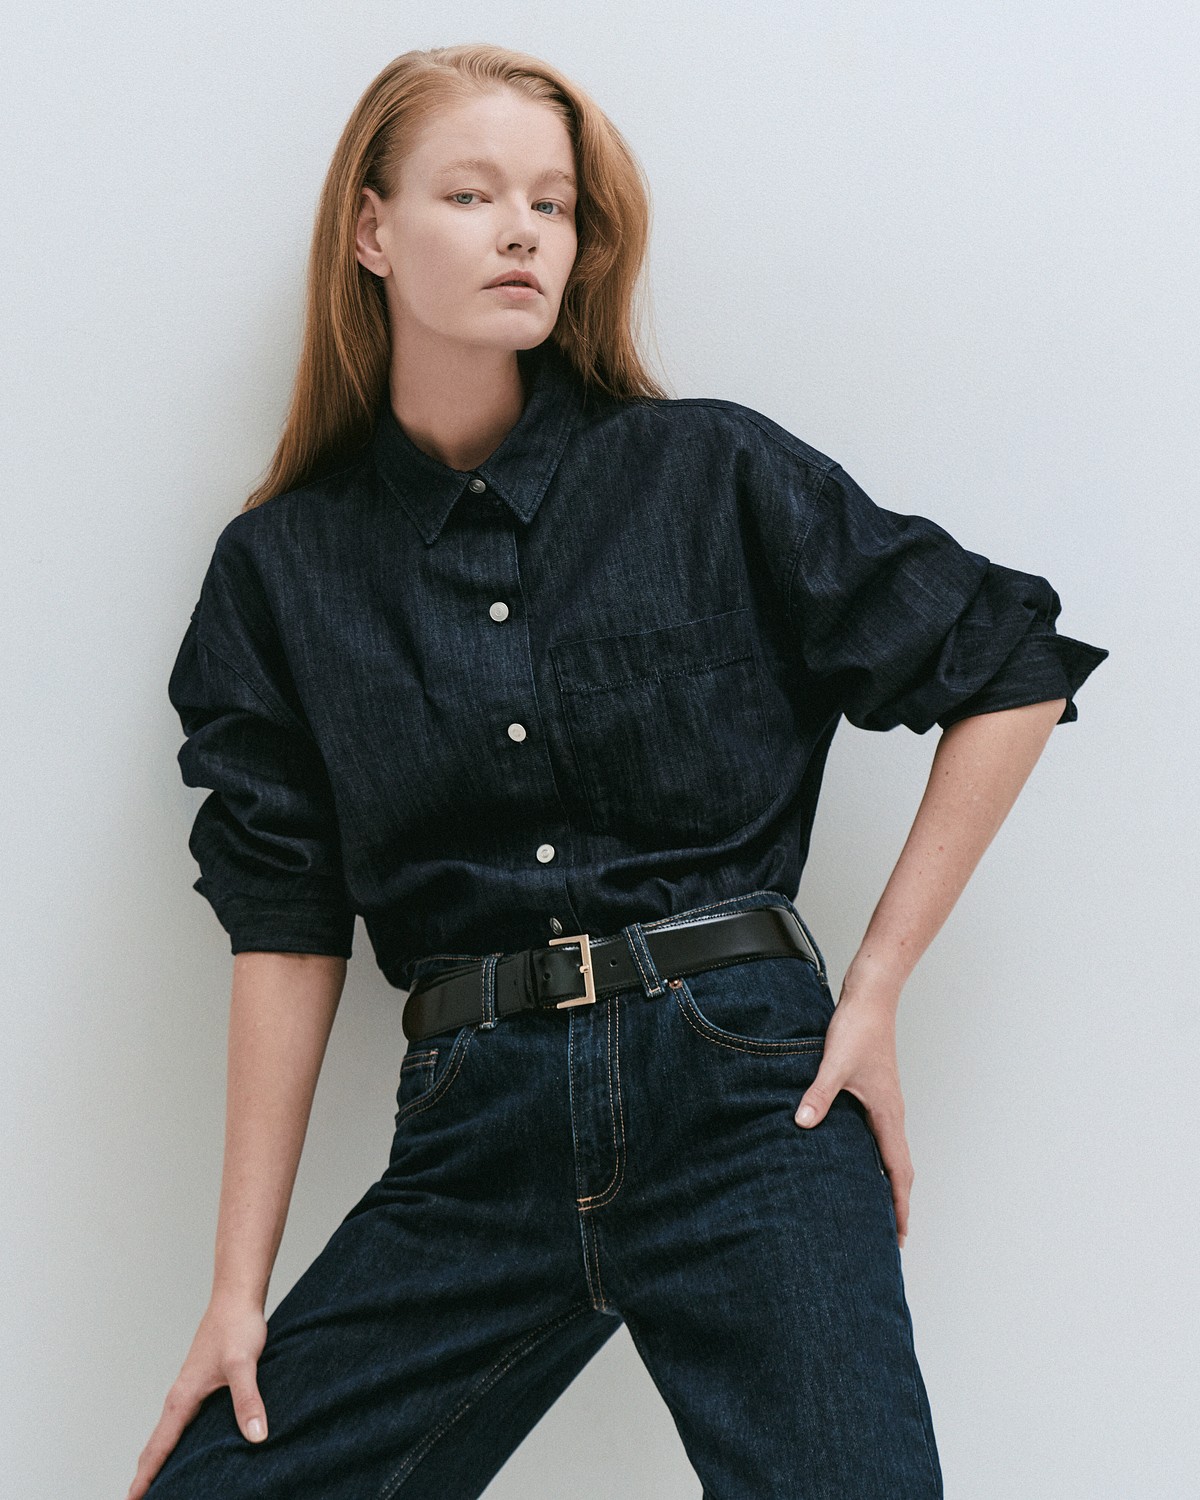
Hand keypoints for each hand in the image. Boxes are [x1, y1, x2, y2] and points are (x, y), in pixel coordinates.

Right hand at [125, 1294, 269, 1499]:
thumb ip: (248, 1400)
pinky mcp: (202, 1385)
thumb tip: (256, 1436)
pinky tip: (191, 1450)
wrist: (237, 1298)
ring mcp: (189, 1391)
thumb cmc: (237, 1327)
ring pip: (169, 1435)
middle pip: (157, 1446)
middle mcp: (180, 1397)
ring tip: (161, 1487)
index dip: (145, 1479)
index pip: (158, 1448)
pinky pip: (183, 1423)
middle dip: (147, 1476)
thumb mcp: (244, 1365)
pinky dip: (178, 1443)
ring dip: (161, 1461)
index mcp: (182, 1398)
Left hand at [793, 975, 913, 1248]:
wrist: (871, 998)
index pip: (898, 1171)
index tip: (900, 1236)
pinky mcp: (876, 1092)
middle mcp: (891, 1113)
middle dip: (897, 1202)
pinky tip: (859, 1159)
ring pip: (892, 1152)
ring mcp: (885, 1103)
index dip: (899, 1205)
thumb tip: (802, 1123)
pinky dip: (878, 1157)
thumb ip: (819, 1095)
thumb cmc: (858, 1029)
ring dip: (888, 1181)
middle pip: (900, 1168)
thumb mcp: (834, 1064)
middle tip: (891, 1235)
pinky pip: (882, 1135)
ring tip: (878, 1206)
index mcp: (887, 1113)